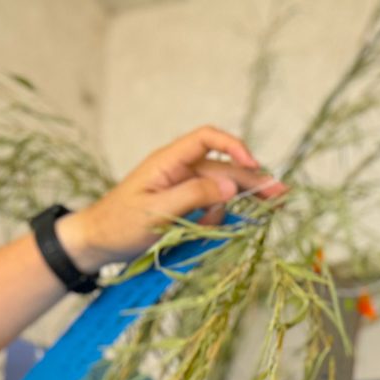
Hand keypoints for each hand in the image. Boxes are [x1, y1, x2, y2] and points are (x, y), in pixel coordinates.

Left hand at [57, 126, 285, 270]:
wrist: (96, 241)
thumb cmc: (119, 224)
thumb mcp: (156, 212)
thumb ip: (194, 196)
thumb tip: (230, 185)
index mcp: (168, 161)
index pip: (207, 139)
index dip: (233, 147)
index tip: (253, 166)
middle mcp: (179, 169)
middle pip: (224, 167)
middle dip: (253, 180)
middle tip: (282, 197)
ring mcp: (182, 188)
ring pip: (222, 189)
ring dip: (241, 202)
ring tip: (262, 214)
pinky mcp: (184, 206)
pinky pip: (211, 207)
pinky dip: (221, 217)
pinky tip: (219, 229)